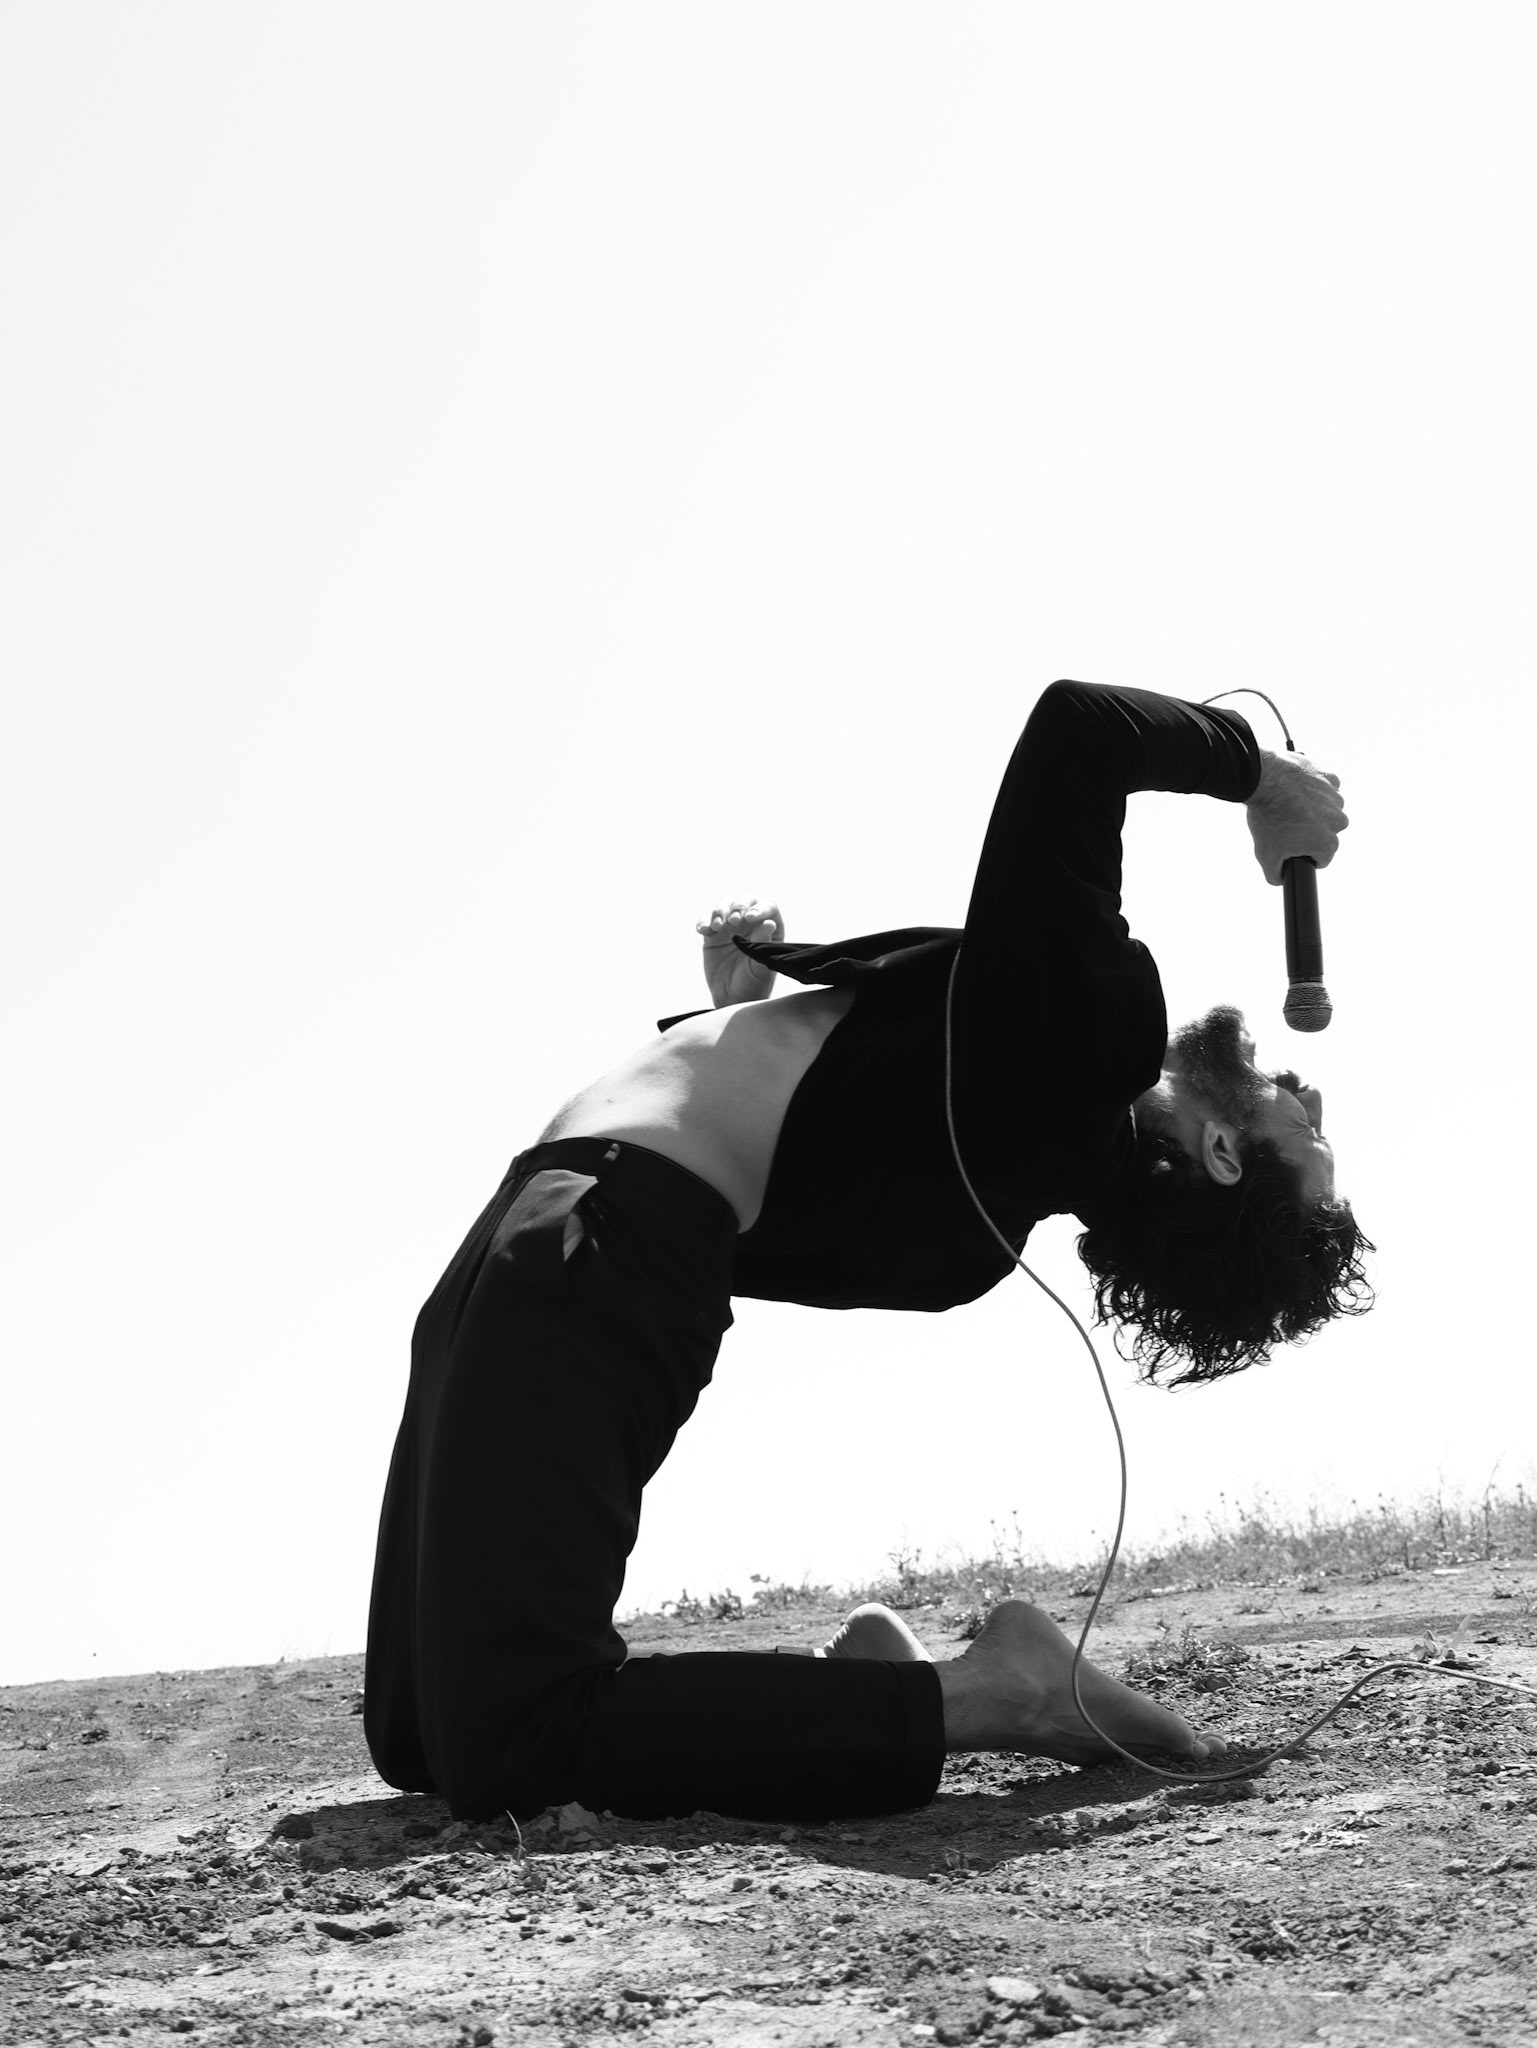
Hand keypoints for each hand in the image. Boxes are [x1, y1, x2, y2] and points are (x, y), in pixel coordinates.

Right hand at [696, 897, 783, 1006]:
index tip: (750, 918)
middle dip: (737, 907)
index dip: (760, 908)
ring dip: (719, 911)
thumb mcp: (760, 966)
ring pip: (724, 905)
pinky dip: (703, 922)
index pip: (768, 907)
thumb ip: (763, 944)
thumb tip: (769, 922)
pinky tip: (704, 931)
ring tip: (717, 926)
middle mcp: (750, 923)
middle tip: (733, 922)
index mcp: (768, 929)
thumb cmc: (753, 984)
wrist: (732, 998)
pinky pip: (705, 920)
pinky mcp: (712, 935)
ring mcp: (730, 927)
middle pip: (745, 901)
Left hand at [1245, 751, 1348, 885]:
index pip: (1320, 859)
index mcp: (1327, 843)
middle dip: (1309, 832)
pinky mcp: (1330, 779)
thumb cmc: (1267, 818)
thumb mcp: (1266, 854)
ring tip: (1290, 806)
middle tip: (1286, 824)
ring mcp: (1336, 799)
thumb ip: (1275, 874)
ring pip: (1327, 811)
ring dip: (1313, 810)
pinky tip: (1297, 791)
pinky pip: (1326, 789)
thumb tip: (1281, 880)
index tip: (1290, 847)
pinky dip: (1314, 790)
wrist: (1264, 780)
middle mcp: (1338, 822)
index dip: (1303, 855)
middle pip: (1325, 834)